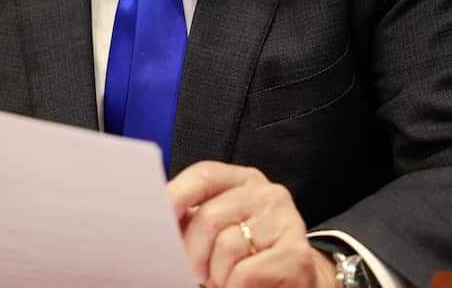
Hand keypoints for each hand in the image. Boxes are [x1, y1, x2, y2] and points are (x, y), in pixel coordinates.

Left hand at [167, 161, 334, 286]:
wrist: (296, 281)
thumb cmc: (248, 256)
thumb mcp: (221, 229)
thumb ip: (195, 218)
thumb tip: (157, 223)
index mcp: (244, 181)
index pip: (204, 175)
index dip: (176, 195)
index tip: (155, 219)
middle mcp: (268, 193)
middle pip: (209, 216)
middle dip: (192, 253)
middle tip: (195, 272)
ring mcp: (286, 220)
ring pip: (226, 247)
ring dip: (216, 274)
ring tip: (223, 279)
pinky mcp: (296, 254)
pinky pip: (245, 273)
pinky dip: (234, 287)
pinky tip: (242, 286)